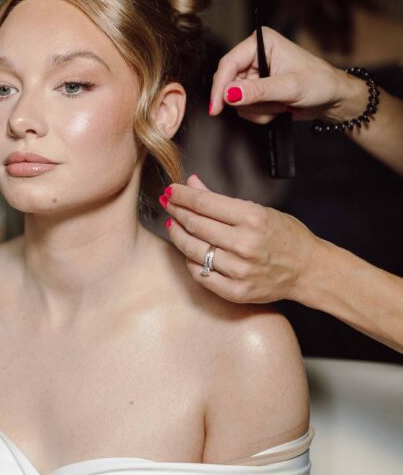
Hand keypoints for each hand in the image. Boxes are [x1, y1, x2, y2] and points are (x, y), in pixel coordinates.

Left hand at [164, 174, 323, 304]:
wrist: (307, 270)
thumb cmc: (286, 237)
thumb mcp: (259, 210)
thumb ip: (221, 199)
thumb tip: (192, 183)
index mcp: (253, 219)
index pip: (205, 203)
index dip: (182, 196)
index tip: (171, 191)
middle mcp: (245, 244)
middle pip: (196, 225)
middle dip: (176, 211)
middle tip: (166, 203)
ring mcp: (240, 270)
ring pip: (194, 250)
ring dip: (178, 235)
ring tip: (173, 225)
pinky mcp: (236, 291)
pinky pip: (200, 275)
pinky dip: (190, 261)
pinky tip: (189, 251)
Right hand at [209, 26, 368, 124]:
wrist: (332, 98)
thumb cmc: (319, 83)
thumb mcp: (289, 87)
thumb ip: (258, 91)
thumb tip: (229, 94)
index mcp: (262, 42)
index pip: (229, 64)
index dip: (220, 87)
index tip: (216, 108)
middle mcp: (255, 55)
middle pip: (229, 84)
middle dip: (249, 101)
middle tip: (270, 106)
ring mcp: (255, 73)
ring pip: (236, 100)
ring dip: (258, 109)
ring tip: (281, 105)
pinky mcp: (257, 89)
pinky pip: (245, 108)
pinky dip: (260, 114)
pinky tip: (279, 108)